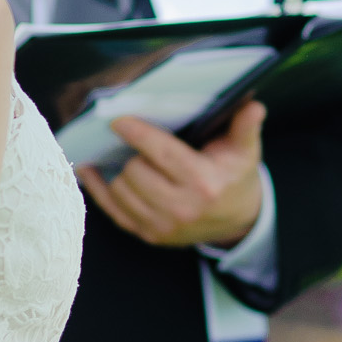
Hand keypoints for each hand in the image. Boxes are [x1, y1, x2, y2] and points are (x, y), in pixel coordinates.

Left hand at [78, 100, 265, 247]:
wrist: (237, 221)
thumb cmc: (235, 177)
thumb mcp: (245, 151)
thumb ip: (246, 127)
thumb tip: (253, 106)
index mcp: (203, 182)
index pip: (160, 153)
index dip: (136, 133)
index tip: (118, 120)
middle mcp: (181, 207)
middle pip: (135, 171)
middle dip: (134, 154)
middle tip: (139, 145)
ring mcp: (163, 226)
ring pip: (121, 189)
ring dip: (121, 171)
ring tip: (128, 158)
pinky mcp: (150, 235)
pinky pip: (113, 210)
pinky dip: (99, 189)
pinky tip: (89, 171)